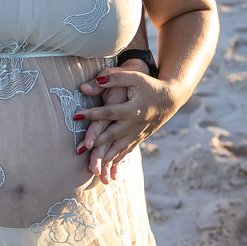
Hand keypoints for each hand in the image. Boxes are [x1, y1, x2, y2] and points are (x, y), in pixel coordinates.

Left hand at [75, 65, 178, 182]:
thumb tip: (91, 83)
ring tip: (92, 166)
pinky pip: (127, 151)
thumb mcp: (133, 77)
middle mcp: (135, 124)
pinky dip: (117, 160)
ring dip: (105, 157)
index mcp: (132, 109)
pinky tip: (108, 169)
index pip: (108, 112)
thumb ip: (113, 78)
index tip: (76, 115)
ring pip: (119, 148)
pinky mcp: (140, 138)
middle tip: (79, 150)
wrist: (171, 98)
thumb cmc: (149, 85)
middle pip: (112, 135)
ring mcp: (138, 133)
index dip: (92, 114)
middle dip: (95, 143)